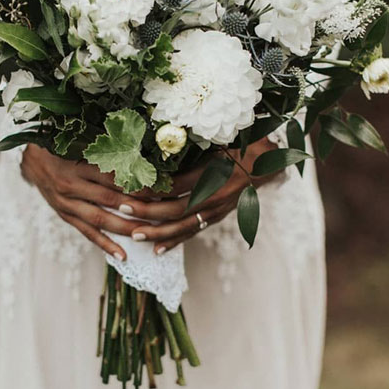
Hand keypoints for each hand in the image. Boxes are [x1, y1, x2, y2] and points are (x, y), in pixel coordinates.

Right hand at [21, 144, 151, 259]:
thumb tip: (142, 154)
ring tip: (147, 235)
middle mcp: (71, 184)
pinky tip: (122, 255)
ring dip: (125, 228)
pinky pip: (87, 232)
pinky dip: (105, 244)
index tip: (162, 187)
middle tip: (162, 214)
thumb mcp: (82, 141)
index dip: (138, 182)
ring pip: (100, 219)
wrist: (32, 158)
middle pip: (110, 198)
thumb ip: (108, 148)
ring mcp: (67, 203)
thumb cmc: (62, 146)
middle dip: (138, 208)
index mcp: (78, 162)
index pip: (115, 175)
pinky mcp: (65, 215)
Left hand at [121, 138, 277, 254]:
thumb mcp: (219, 138)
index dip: (151, 188)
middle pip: (174, 209)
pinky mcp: (216, 217)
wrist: (267, 161)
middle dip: (146, 211)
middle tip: (122, 208)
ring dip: (157, 232)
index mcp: (213, 175)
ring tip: (134, 235)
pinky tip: (157, 250)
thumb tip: (162, 139)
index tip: (129, 184)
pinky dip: (174, 242)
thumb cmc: (241, 142)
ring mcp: (216, 211)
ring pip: (182, 227)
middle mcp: (214, 197)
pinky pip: (193, 233)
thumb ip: (194, 142)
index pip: (175, 185)